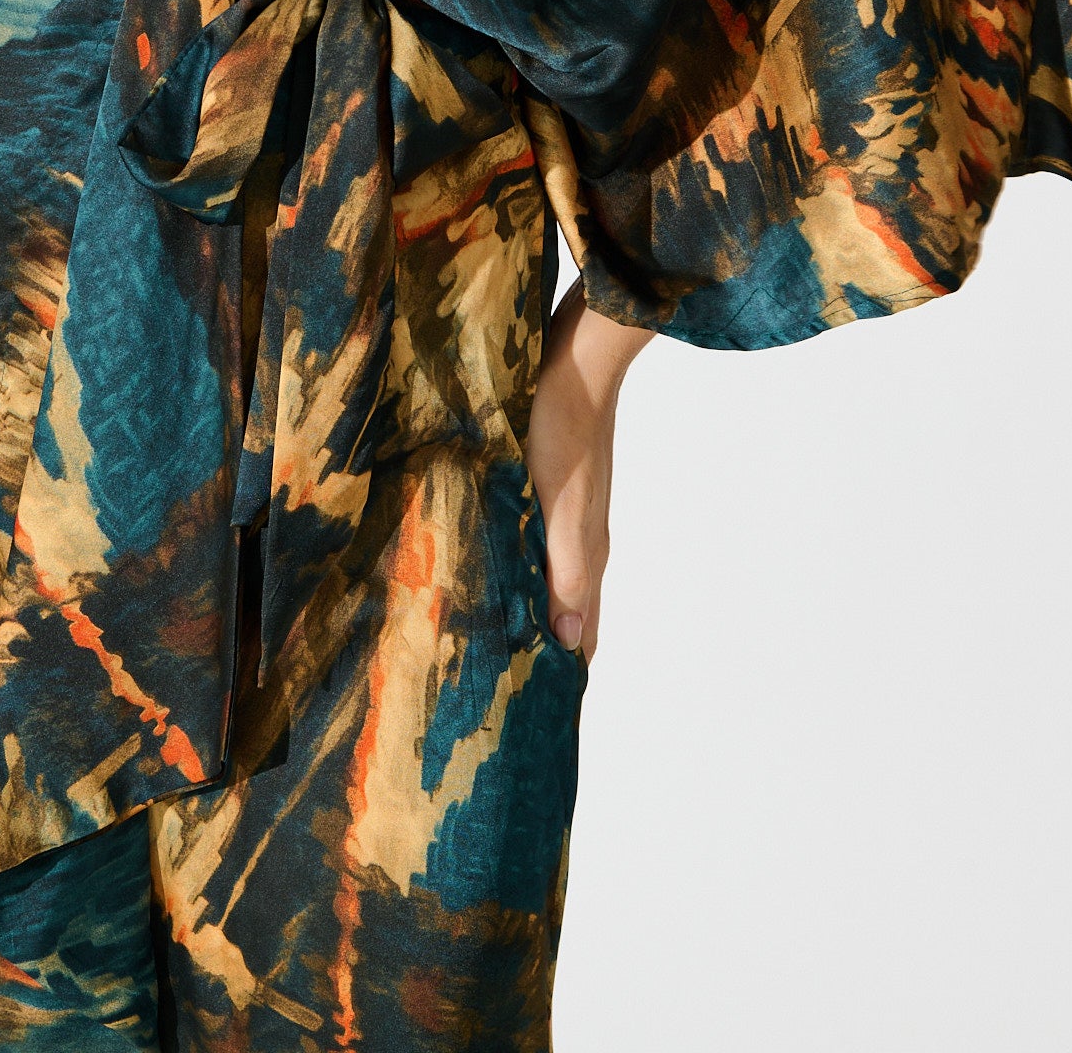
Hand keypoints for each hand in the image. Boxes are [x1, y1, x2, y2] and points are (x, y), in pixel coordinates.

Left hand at [524, 277, 652, 660]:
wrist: (575, 357)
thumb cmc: (563, 426)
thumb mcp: (560, 504)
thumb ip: (567, 571)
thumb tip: (572, 640)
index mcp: (585, 553)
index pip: (583, 634)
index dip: (563, 674)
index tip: (532, 714)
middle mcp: (580, 540)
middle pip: (566, 613)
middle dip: (540, 652)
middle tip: (496, 689)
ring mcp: (565, 513)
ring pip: (548, 580)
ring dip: (525, 612)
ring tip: (486, 642)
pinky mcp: (548, 487)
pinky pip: (535, 545)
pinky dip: (516, 570)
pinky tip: (490, 569)